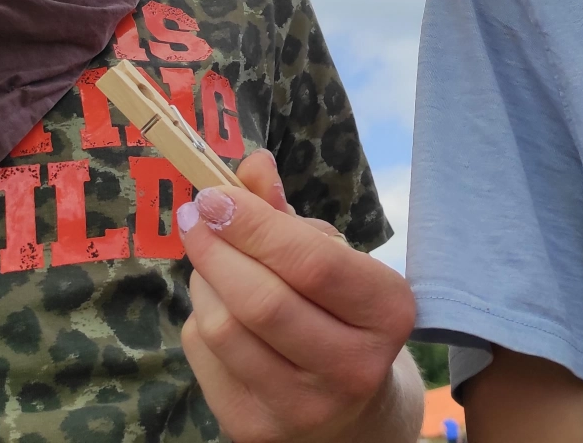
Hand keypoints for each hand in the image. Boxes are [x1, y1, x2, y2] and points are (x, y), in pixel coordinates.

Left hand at [179, 151, 420, 442]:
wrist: (355, 413)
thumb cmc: (341, 314)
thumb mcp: (333, 259)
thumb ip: (288, 213)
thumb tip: (253, 166)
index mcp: (387, 313)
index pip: (313, 264)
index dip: (255, 225)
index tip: (215, 194)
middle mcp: (353, 368)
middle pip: (261, 301)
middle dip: (215, 248)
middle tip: (194, 215)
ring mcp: (303, 409)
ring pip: (223, 330)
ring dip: (203, 281)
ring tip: (210, 260)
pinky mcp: (257, 431)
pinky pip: (204, 358)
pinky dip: (198, 317)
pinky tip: (216, 305)